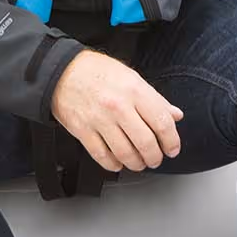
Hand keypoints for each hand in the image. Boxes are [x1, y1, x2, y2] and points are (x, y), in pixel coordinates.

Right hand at [49, 50, 183, 172]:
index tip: (172, 148)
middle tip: (156, 159)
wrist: (61, 71)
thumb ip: (155, 99)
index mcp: (135, 90)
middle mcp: (118, 106)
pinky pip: (103, 156)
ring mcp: (99, 120)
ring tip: (139, 162)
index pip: (162, 123)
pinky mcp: (83, 131)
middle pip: (146, 143)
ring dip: (137, 164)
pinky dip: (114, 165)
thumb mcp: (131, 77)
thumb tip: (175, 115)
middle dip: (155, 157)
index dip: (172, 141)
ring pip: (126, 154)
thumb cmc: (97, 72)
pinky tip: (118, 162)